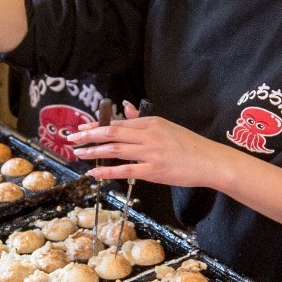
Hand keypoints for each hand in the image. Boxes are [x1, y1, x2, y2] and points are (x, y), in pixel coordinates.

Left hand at [64, 104, 236, 190]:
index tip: (82, 128)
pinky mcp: (153, 170)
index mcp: (151, 123)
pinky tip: (94, 173)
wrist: (210, 161)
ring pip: (115, 149)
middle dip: (89, 135)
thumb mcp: (166, 127)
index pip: (118, 123)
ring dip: (93, 151)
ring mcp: (150, 153)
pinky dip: (107, 171)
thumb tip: (126, 108)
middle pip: (112, 132)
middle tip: (72, 138)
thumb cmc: (189, 146)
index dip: (97, 125)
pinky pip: (125, 170)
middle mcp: (148, 135)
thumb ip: (143, 119)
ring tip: (78, 153)